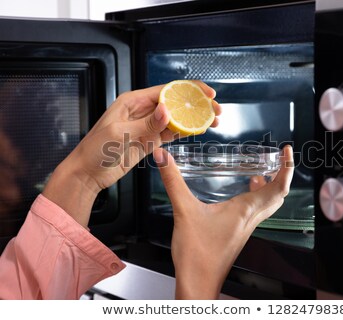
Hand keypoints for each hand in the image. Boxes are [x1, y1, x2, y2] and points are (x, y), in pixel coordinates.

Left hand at [43, 82, 220, 226]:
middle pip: (176, 103)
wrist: (88, 174)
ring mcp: (147, 126)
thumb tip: (168, 111)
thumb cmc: (95, 151)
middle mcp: (143, 111)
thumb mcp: (120, 134)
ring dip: (195, 118)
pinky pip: (171, 133)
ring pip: (177, 118)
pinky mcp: (150, 141)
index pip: (167, 91)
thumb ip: (146, 124)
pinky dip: (186, 131)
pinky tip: (199, 130)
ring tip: (214, 121)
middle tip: (216, 109)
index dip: (189, 90)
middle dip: (197, 104)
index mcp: (133, 101)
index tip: (207, 93)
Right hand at [153, 145, 293, 298]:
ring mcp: (246, 227)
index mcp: (246, 211)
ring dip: (271, 187)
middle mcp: (251, 219)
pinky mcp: (237, 233)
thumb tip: (163, 157)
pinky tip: (242, 193)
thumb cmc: (197, 255)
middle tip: (278, 159)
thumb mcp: (184, 211)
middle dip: (283, 174)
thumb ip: (173, 182)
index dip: (287, 167)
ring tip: (263, 171)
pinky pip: (256, 212)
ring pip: (268, 204)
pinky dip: (257, 198)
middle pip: (278, 195)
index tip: (287, 151)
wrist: (198, 283)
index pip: (279, 187)